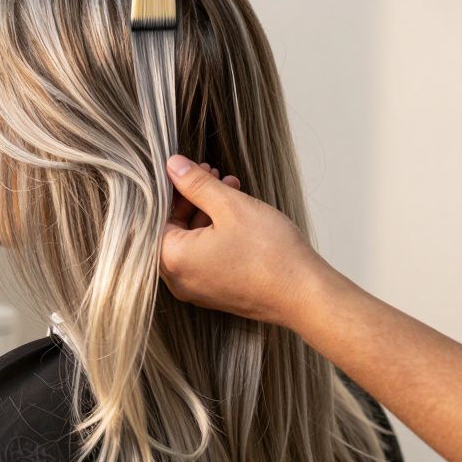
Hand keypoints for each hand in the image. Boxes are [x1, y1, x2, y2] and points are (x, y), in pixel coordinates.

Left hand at [159, 154, 331, 328]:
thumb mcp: (230, 206)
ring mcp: (196, 289)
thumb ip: (196, 184)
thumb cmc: (270, 254)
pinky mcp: (215, 292)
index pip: (155, 215)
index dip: (171, 187)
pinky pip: (205, 256)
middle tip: (210, 173)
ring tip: (230, 188)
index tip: (186, 169)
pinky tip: (237, 212)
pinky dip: (215, 233)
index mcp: (172, 259)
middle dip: (192, 197)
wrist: (305, 295)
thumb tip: (172, 165)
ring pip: (191, 240)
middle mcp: (178, 279)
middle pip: (172, 228)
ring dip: (207, 211)